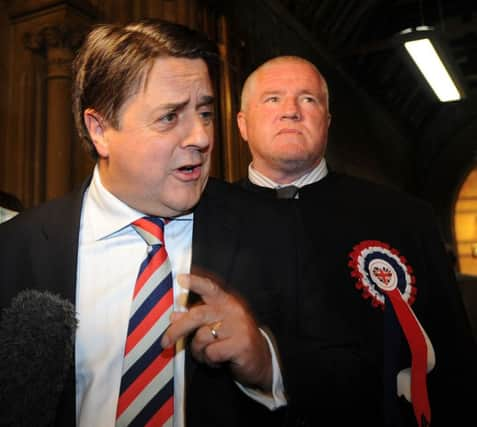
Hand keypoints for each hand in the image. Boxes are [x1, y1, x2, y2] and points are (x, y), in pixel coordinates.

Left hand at [161, 273, 272, 390]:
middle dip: (178, 329)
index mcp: (226, 301)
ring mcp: (239, 326)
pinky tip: (217, 361)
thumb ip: (196, 318)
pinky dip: (209, 360)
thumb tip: (174, 316)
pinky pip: (212, 352)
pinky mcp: (242, 344)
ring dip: (198, 351)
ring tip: (206, 354)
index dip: (195, 282)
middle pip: (198, 314)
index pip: (210, 287)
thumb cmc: (234, 339)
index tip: (180, 278)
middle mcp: (233, 310)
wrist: (261, 359)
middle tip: (165, 341)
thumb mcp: (216, 325)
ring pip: (202, 337)